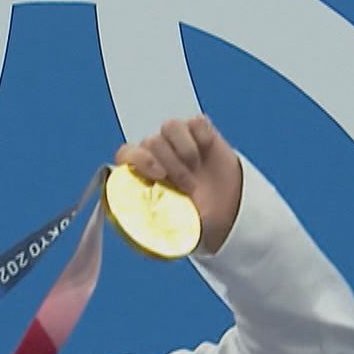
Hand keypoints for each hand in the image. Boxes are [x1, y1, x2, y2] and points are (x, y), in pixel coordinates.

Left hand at [114, 115, 243, 254]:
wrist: (227, 210)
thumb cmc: (194, 218)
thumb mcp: (176, 226)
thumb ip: (158, 223)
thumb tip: (148, 230)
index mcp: (142, 173)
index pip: (126, 154)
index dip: (137, 160)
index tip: (157, 176)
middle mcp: (156, 152)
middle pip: (151, 142)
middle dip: (170, 164)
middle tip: (188, 187)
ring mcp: (176, 139)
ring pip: (170, 127)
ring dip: (184, 150)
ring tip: (196, 170)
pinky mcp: (199, 131)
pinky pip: (196, 123)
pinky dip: (201, 138)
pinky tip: (206, 153)